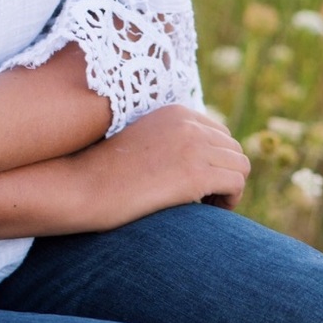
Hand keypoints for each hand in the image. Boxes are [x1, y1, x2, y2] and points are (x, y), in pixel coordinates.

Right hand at [75, 104, 250, 229]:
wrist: (82, 185)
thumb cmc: (103, 171)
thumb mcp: (140, 142)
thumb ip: (170, 140)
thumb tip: (201, 161)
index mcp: (174, 111)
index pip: (219, 133)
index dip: (213, 161)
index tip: (195, 182)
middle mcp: (187, 123)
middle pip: (234, 149)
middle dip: (223, 175)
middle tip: (201, 198)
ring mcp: (193, 146)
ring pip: (240, 166)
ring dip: (227, 188)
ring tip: (203, 205)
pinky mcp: (195, 173)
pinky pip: (236, 184)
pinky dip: (228, 201)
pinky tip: (205, 210)